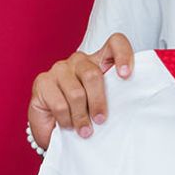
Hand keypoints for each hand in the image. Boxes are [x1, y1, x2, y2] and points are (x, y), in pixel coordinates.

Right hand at [27, 33, 134, 149]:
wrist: (55, 131)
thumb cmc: (84, 115)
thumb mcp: (103, 106)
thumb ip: (115, 99)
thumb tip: (132, 108)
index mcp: (99, 61)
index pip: (115, 43)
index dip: (123, 55)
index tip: (125, 75)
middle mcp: (79, 61)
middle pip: (93, 74)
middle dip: (98, 102)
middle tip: (101, 120)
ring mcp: (59, 69)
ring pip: (76, 93)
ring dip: (81, 117)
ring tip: (85, 131)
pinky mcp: (42, 82)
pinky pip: (60, 104)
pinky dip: (67, 120)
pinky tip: (68, 125)